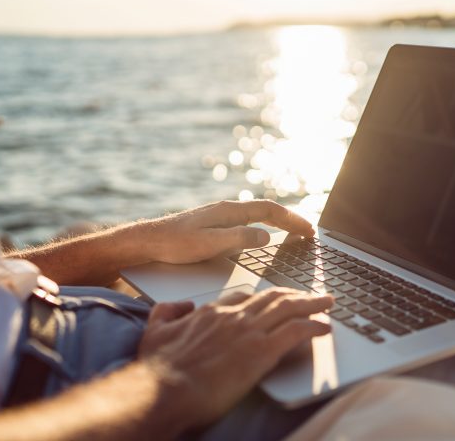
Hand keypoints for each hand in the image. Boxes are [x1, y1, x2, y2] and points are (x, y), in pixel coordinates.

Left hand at [135, 199, 314, 263]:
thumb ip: (239, 239)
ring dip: (278, 223)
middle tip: (308, 233)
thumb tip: (267, 236)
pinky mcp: (213, 226)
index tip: (309, 231)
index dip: (292, 220)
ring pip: (257, 216)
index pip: (269, 210)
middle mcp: (226, 211)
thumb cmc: (174, 244)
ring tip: (294, 234)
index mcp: (229, 212)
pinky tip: (263, 238)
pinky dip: (264, 227)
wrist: (146, 243)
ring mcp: (220, 217)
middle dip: (290, 220)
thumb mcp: (210, 244)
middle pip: (266, 211)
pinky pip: (247, 223)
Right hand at [138, 288, 332, 429]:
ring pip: (289, 309)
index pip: (245, 298)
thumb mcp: (154, 331)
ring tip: (326, 302)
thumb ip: (166, 312)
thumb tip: (180, 305)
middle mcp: (233, 317)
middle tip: (311, 295)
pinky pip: (296, 331)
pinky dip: (314, 326)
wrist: (164, 390)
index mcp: (211, 313)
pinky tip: (324, 327)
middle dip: (295, 294)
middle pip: (272, 297)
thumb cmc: (158, 369)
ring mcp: (248, 332)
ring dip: (312, 303)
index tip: (276, 300)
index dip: (264, 298)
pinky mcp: (261, 352)